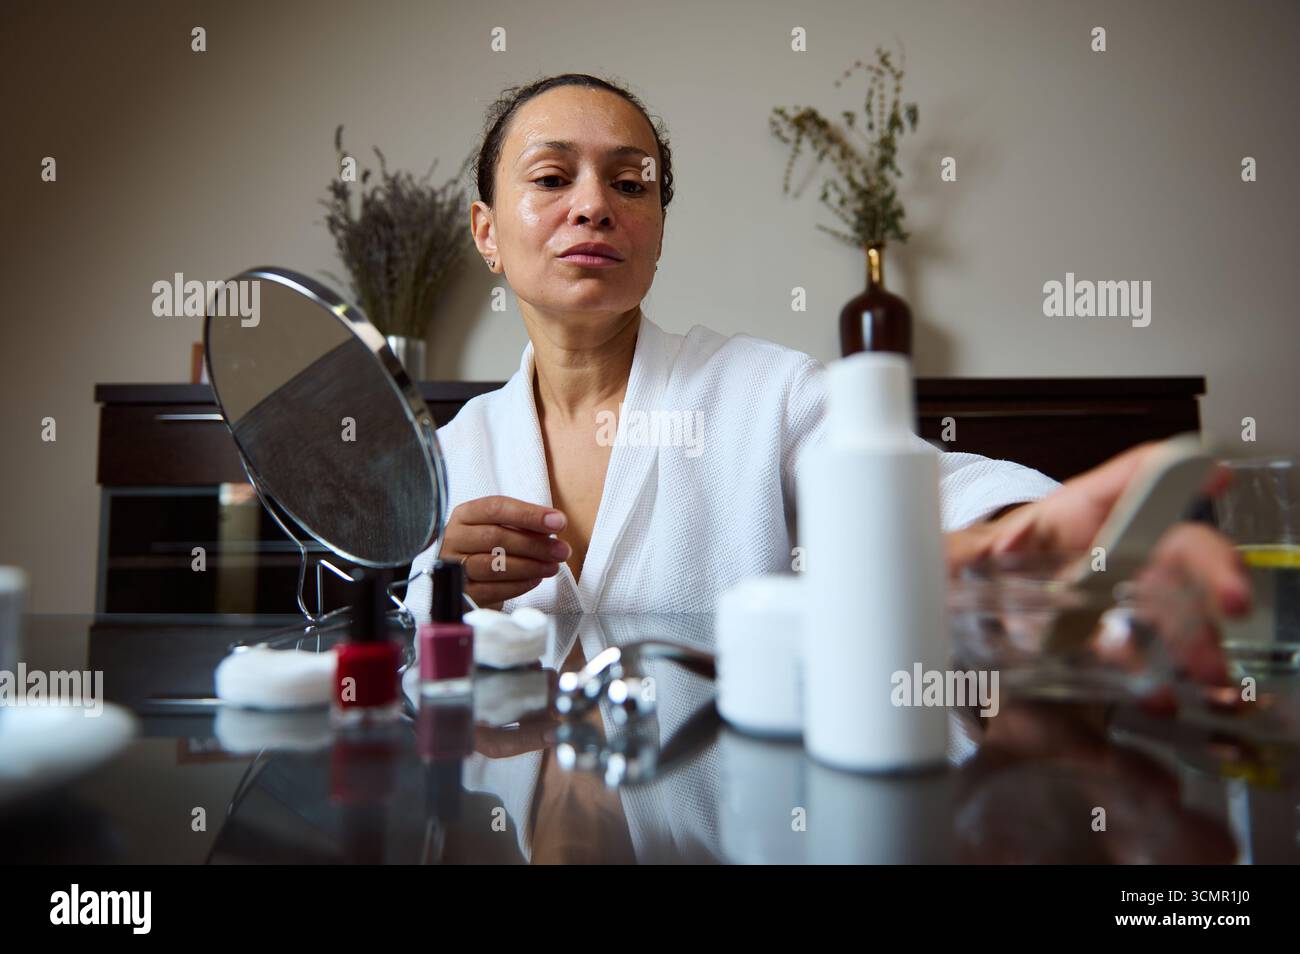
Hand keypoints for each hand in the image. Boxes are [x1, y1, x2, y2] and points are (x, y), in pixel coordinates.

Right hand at [439, 496, 570, 608]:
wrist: (466, 578)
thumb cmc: (489, 548)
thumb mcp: (502, 528)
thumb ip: (523, 524)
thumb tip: (554, 524)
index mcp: (465, 514)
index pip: (496, 508)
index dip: (529, 514)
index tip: (558, 522)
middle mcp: (454, 537)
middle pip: (495, 537)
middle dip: (535, 544)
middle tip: (561, 550)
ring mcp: (453, 566)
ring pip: (492, 565)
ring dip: (529, 566)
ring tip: (552, 566)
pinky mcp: (460, 592)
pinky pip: (491, 590)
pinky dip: (518, 585)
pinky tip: (535, 579)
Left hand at [944, 440, 1253, 683]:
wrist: (978, 599)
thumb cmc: (994, 555)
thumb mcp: (979, 544)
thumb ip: (976, 545)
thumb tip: (995, 550)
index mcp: (1085, 508)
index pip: (1137, 475)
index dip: (1175, 472)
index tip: (1215, 474)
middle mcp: (1120, 544)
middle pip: (1180, 545)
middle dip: (1213, 569)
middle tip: (1233, 599)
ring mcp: (1126, 590)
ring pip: (1177, 605)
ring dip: (1198, 635)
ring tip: (1208, 667)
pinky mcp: (1115, 635)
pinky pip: (1144, 652)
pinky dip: (1155, 675)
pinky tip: (1158, 695)